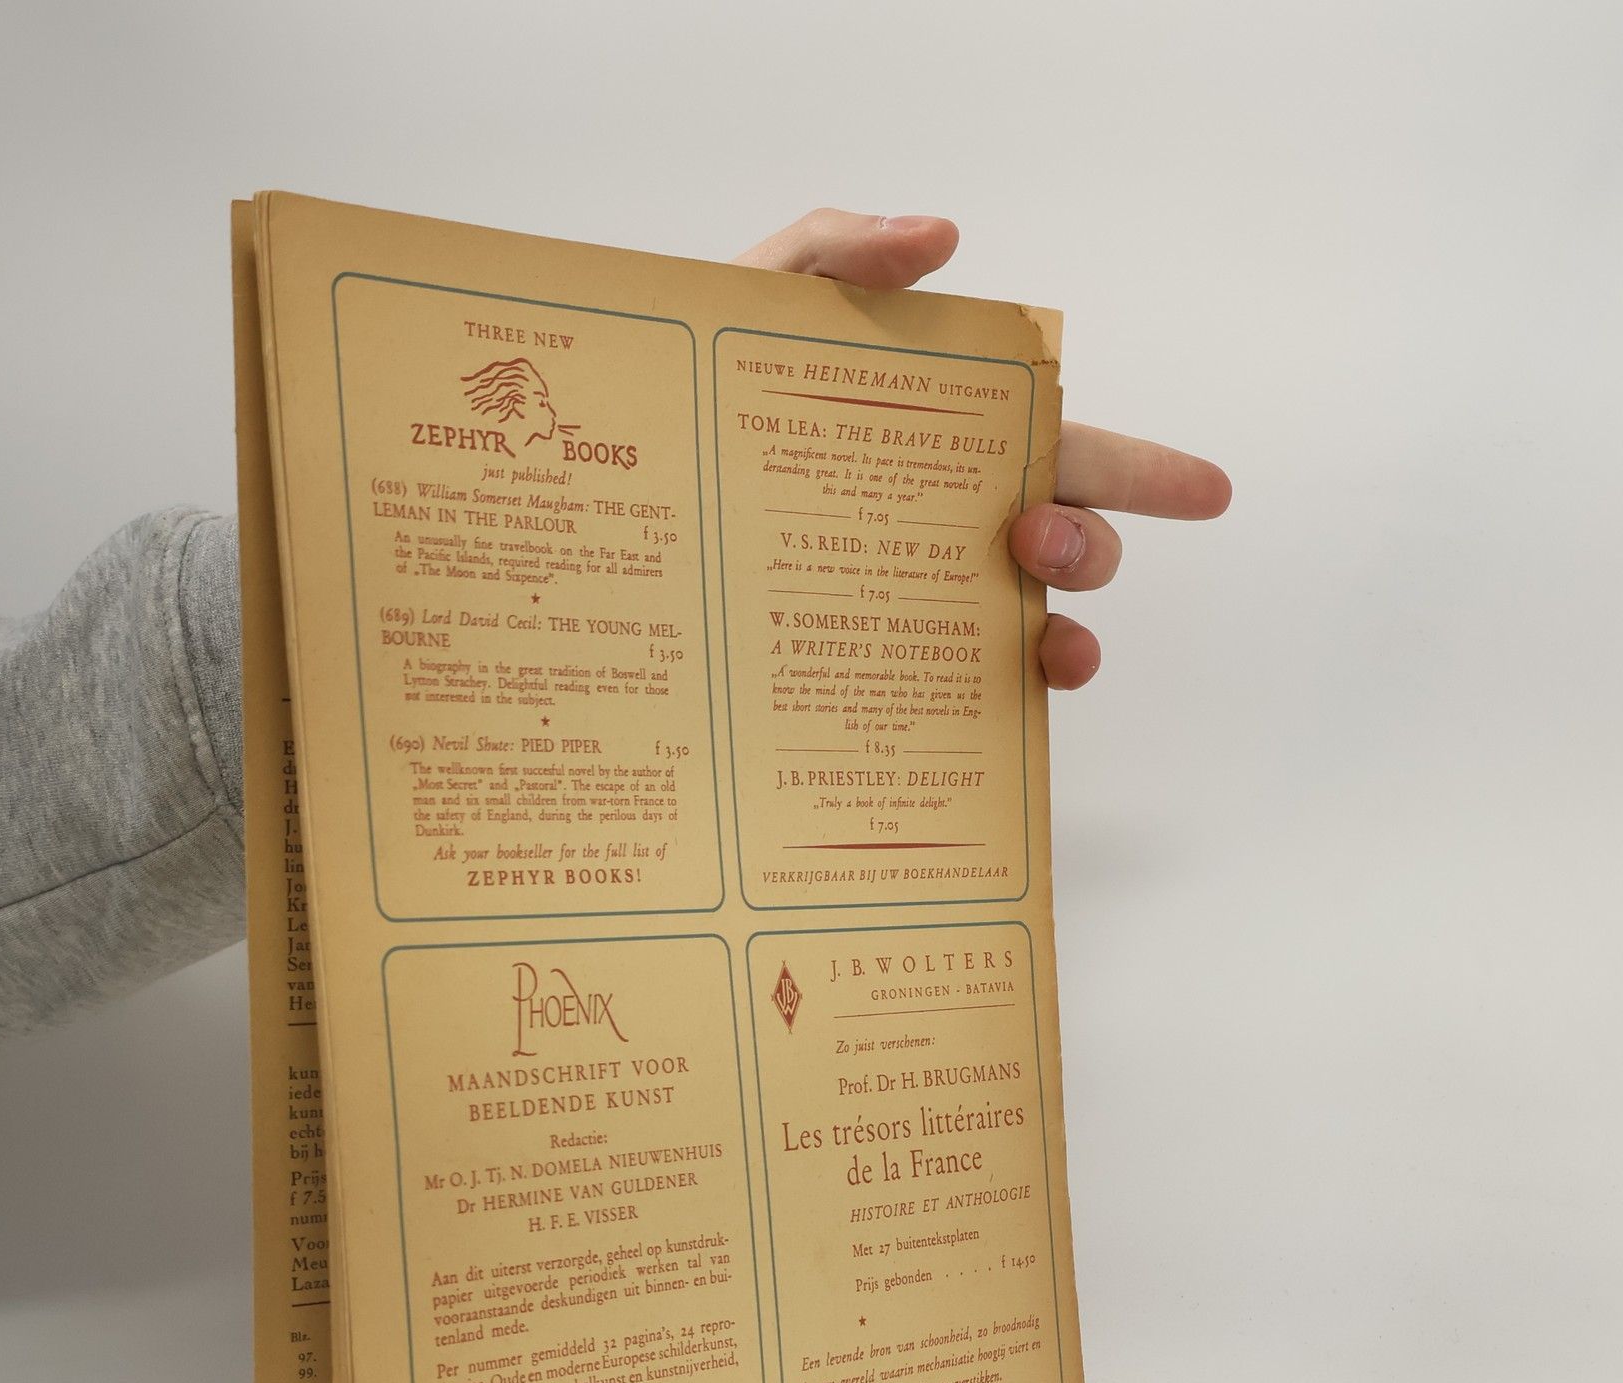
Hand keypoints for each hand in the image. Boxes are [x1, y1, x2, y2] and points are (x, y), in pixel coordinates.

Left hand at [732, 208, 1231, 689]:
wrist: (610, 501)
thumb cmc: (686, 402)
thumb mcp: (753, 305)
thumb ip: (838, 250)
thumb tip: (942, 237)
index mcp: (948, 447)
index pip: (1066, 451)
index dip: (1145, 474)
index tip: (1211, 493)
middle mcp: (950, 533)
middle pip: (1069, 547)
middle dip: (1088, 545)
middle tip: (1035, 536)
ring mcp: (918, 608)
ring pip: (1033, 633)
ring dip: (1060, 631)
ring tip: (1029, 625)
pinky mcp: (875, 675)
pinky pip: (966, 703)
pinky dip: (1006, 707)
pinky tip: (1001, 698)